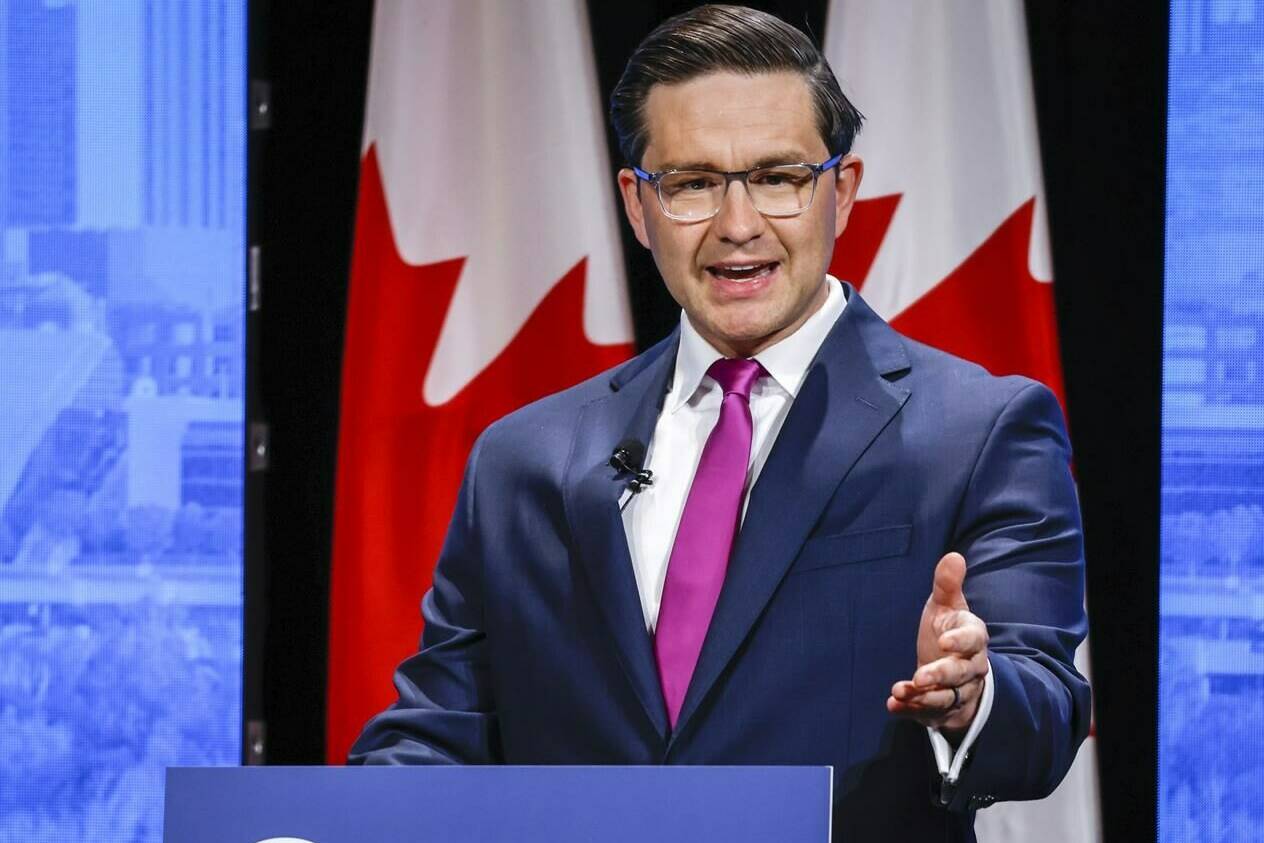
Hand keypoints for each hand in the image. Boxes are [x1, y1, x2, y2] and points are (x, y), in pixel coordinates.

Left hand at [887, 552, 989, 736]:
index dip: (961, 642)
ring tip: (901, 692)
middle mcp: (970, 668)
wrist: (953, 671)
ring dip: (924, 698)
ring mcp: (957, 692)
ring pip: (947, 698)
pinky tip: (892, 705)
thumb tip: (953, 556)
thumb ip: (947, 585)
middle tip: (921, 677)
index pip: (974, 640)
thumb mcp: (946, 606)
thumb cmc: (948, 632)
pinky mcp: (940, 710)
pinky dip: (910, 711)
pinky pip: (927, 714)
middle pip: (961, 674)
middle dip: (941, 676)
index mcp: (973, 639)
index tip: (944, 641)